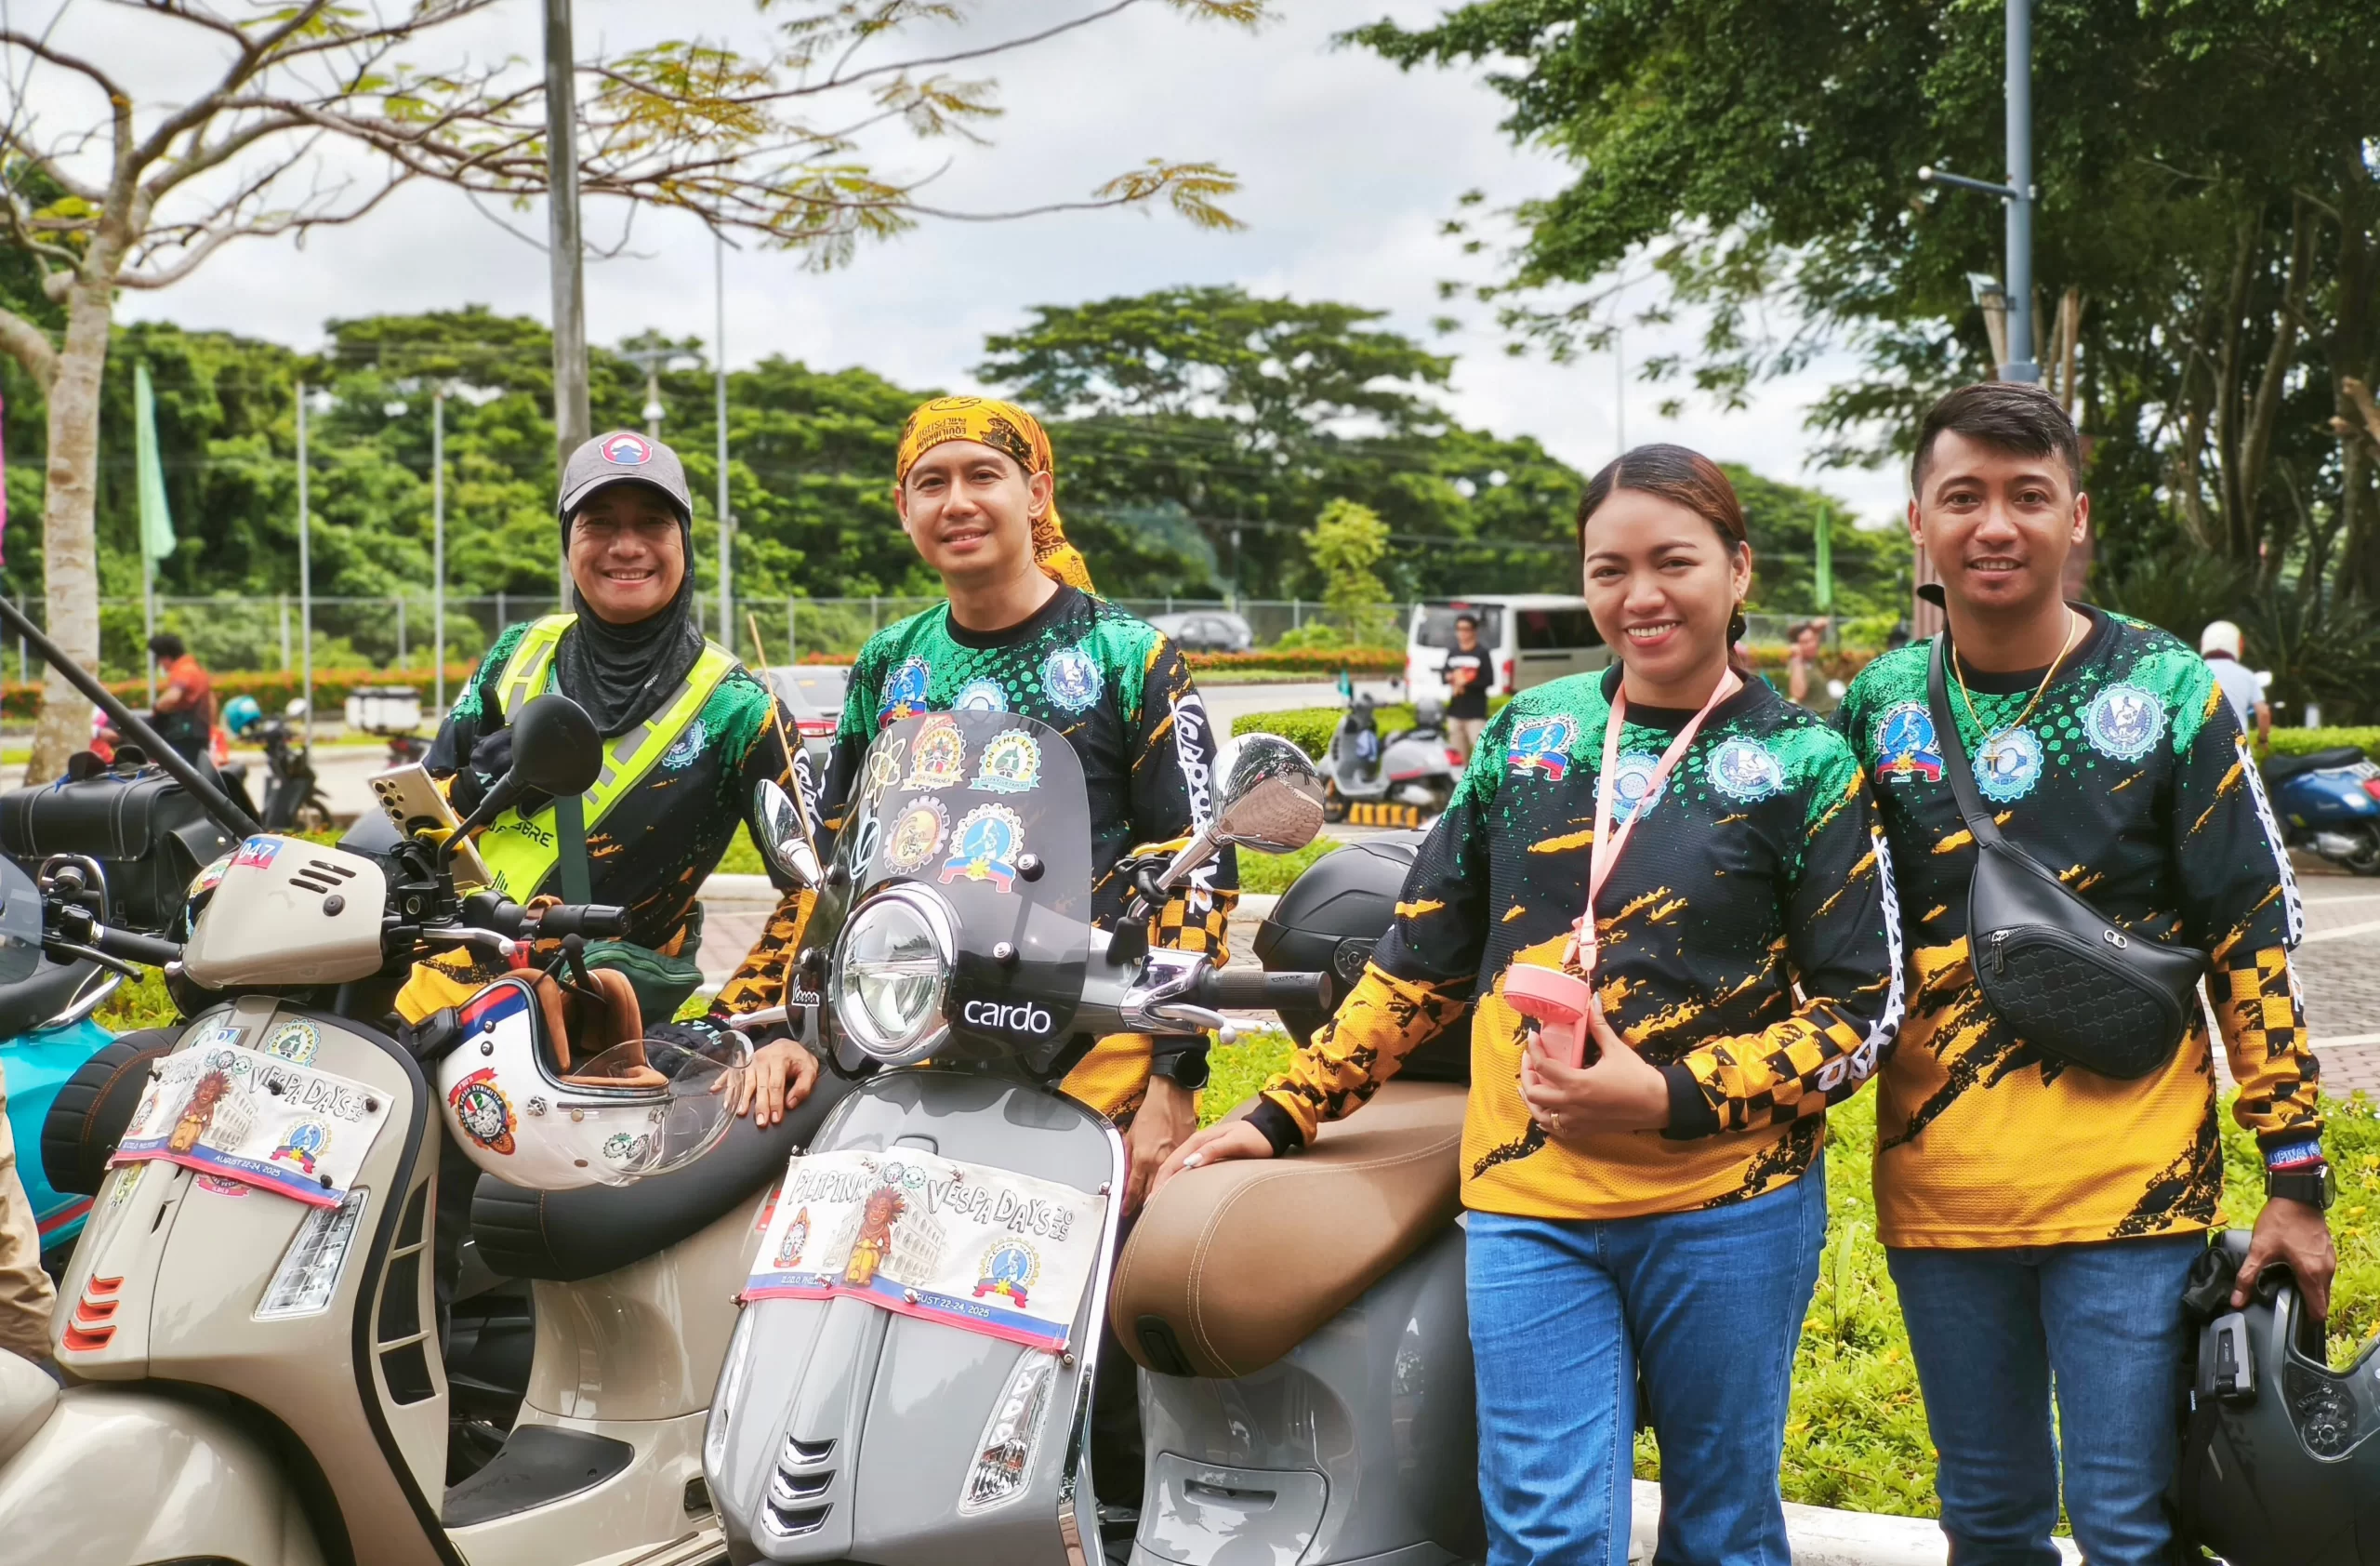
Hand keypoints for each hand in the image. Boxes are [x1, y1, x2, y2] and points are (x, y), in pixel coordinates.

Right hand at [729, 1037, 819, 1128]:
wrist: (787, 1044)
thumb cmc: (797, 1058)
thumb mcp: (809, 1069)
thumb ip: (803, 1086)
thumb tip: (790, 1103)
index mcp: (779, 1059)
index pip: (776, 1085)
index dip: (775, 1103)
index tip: (775, 1118)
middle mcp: (762, 1059)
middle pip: (759, 1085)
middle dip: (759, 1105)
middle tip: (760, 1121)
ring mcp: (750, 1061)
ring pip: (744, 1081)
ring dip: (740, 1097)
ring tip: (739, 1111)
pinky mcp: (744, 1063)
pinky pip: (732, 1072)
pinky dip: (724, 1081)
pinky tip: (715, 1089)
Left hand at [1122, 1075, 1198, 1215]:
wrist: (1171, 1097)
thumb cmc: (1151, 1113)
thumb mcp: (1131, 1136)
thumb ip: (1128, 1158)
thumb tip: (1126, 1176)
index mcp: (1143, 1159)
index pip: (1134, 1189)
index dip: (1129, 1203)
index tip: (1126, 1212)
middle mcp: (1160, 1162)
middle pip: (1152, 1192)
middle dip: (1146, 1205)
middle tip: (1141, 1215)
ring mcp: (1177, 1160)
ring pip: (1169, 1186)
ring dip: (1162, 1196)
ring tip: (1159, 1207)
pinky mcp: (1189, 1154)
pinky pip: (1182, 1174)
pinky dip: (1177, 1182)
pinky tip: (1176, 1188)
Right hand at [1151, 1116, 1275, 1202]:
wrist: (1269, 1130)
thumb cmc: (1255, 1138)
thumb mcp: (1235, 1142)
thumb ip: (1213, 1150)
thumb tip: (1190, 1163)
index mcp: (1198, 1141)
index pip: (1171, 1163)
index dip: (1160, 1183)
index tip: (1151, 1201)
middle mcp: (1195, 1145)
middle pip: (1169, 1166)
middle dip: (1157, 1186)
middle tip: (1148, 1208)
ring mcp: (1200, 1150)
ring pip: (1175, 1168)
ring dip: (1164, 1184)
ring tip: (1156, 1203)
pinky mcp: (1207, 1156)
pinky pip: (1185, 1169)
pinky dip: (1175, 1181)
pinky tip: (1173, 1192)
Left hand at [1515, 1000, 1669, 1142]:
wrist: (1658, 1104)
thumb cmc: (1637, 1077)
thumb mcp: (1616, 1049)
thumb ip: (1598, 1026)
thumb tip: (1593, 1000)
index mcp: (1577, 1084)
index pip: (1543, 1066)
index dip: (1534, 1050)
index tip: (1532, 1037)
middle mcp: (1572, 1105)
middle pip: (1534, 1094)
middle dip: (1526, 1075)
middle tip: (1530, 1060)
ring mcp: (1577, 1121)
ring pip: (1541, 1116)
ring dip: (1532, 1101)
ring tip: (1529, 1085)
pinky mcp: (1585, 1130)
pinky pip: (1557, 1131)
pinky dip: (1547, 1120)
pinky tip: (1547, 1110)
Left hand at [2236, 1194, 2336, 1319]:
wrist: (2296, 1196)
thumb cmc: (2281, 1221)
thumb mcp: (2259, 1250)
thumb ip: (2247, 1277)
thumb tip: (2237, 1300)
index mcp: (2312, 1274)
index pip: (2318, 1310)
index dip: (2307, 1320)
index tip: (2294, 1324)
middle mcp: (2326, 1270)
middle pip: (2321, 1301)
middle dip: (2306, 1308)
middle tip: (2287, 1308)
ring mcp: (2329, 1260)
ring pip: (2322, 1287)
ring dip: (2309, 1293)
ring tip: (2288, 1291)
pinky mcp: (2327, 1252)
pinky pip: (2323, 1274)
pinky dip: (2312, 1279)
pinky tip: (2294, 1273)